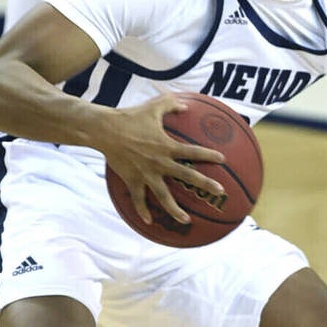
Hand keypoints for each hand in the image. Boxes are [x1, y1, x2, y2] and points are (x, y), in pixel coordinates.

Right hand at [98, 93, 226, 224]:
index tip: (223, 160)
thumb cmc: (130, 116)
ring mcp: (146, 174)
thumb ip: (171, 104)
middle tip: (221, 192)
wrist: (104, 131)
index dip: (209, 155)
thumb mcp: (153, 107)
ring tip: (187, 220)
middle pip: (187, 176)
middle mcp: (159, 163)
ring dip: (176, 210)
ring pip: (164, 196)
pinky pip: (138, 200)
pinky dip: (143, 211)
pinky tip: (149, 222)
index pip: (193, 152)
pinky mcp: (132, 181)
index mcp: (167, 146)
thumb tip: (186, 105)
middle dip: (206, 184)